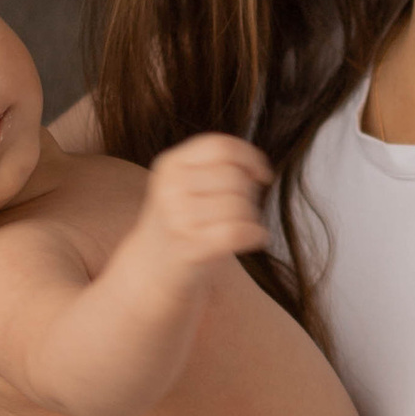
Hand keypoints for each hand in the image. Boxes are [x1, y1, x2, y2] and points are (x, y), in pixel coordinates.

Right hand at [135, 133, 271, 273]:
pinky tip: (253, 237)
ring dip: (251, 217)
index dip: (250, 158)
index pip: (221, 147)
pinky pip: (238, 231)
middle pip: (234, 176)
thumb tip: (259, 170)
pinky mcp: (191, 246)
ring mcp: (178, 217)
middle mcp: (170, 187)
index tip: (262, 175)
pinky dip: (254, 234)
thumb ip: (217, 168)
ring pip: (240, 205)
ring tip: (239, 226)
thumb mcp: (188, 183)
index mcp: (171, 163)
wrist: (152, 267)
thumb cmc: (183, 222)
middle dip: (250, 193)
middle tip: (242, 210)